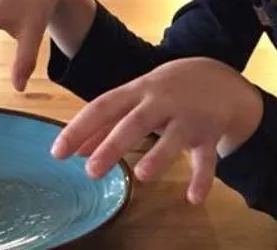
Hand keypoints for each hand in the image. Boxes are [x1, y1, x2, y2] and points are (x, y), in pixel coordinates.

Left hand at [50, 57, 263, 204]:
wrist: (219, 77)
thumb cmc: (165, 91)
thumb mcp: (136, 99)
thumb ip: (106, 123)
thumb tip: (76, 151)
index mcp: (137, 91)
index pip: (103, 107)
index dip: (80, 129)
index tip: (58, 152)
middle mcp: (161, 102)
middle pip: (135, 122)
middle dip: (113, 145)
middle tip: (91, 171)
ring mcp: (187, 117)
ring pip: (173, 138)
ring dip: (159, 156)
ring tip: (142, 175)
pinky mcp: (210, 133)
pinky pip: (207, 158)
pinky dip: (202, 178)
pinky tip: (193, 198)